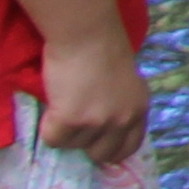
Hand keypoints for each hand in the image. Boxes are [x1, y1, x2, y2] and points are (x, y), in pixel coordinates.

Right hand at [33, 32, 147, 164]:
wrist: (86, 33)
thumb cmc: (103, 49)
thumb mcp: (126, 83)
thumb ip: (121, 107)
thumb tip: (107, 132)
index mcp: (139, 109)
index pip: (129, 148)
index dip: (111, 150)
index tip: (97, 146)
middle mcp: (123, 119)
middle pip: (101, 154)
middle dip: (85, 143)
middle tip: (76, 121)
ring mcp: (98, 121)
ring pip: (73, 145)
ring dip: (66, 128)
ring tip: (67, 99)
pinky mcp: (72, 119)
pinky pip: (53, 139)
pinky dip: (48, 126)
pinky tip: (55, 102)